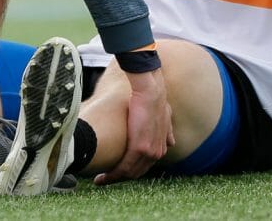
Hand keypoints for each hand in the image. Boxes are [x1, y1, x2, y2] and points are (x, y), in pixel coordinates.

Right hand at [94, 69, 173, 185]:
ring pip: (129, 173)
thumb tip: (171, 142)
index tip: (116, 171)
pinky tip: (102, 176)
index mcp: (161, 147)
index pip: (144, 166)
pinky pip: (124, 167)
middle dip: (120, 177)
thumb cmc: (155, 100)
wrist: (151, 92)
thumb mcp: (166, 119)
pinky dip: (112, 174)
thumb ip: (167, 132)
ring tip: (99, 180)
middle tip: (104, 178)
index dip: (131, 170)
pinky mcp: (138, 149)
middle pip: (136, 172)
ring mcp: (148, 152)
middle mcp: (156, 153)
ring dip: (113, 178)